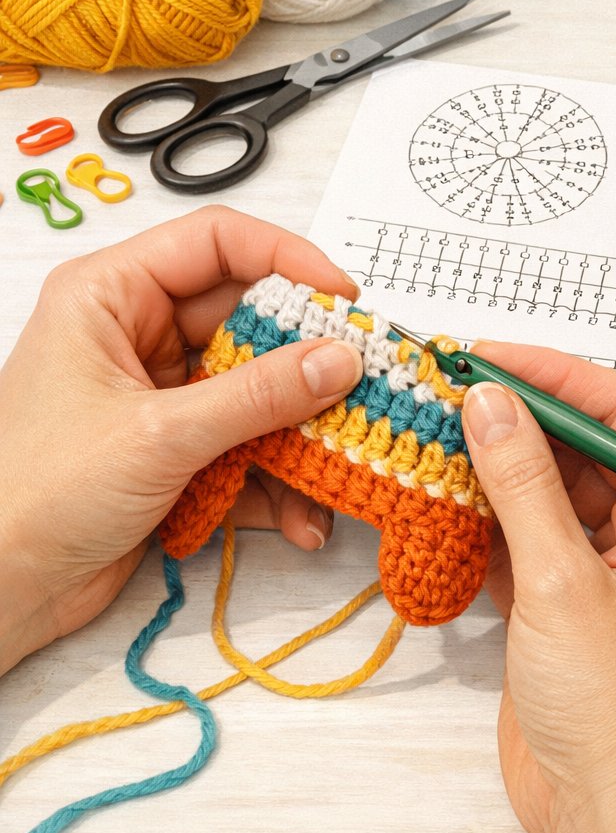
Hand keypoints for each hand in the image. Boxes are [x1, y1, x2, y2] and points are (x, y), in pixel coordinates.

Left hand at [0, 207, 362, 674]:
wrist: (0, 590)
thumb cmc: (36, 494)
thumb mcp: (158, 435)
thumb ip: (257, 395)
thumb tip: (338, 360)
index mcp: (111, 296)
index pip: (216, 243)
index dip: (287, 260)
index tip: (343, 299)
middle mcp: (136, 334)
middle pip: (247, 319)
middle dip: (307, 358)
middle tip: (363, 382)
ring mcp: (158, 393)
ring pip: (255, 387)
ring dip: (300, 429)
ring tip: (343, 457)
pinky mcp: (174, 449)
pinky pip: (245, 444)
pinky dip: (278, 479)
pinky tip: (303, 517)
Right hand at [462, 345, 615, 832]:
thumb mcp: (565, 584)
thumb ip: (525, 484)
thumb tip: (492, 402)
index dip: (555, 376)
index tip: (486, 357)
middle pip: (586, 453)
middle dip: (518, 422)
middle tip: (445, 392)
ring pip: (555, 501)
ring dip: (498, 474)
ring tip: (431, 439)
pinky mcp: (576, 620)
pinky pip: (535, 551)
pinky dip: (492, 529)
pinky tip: (441, 507)